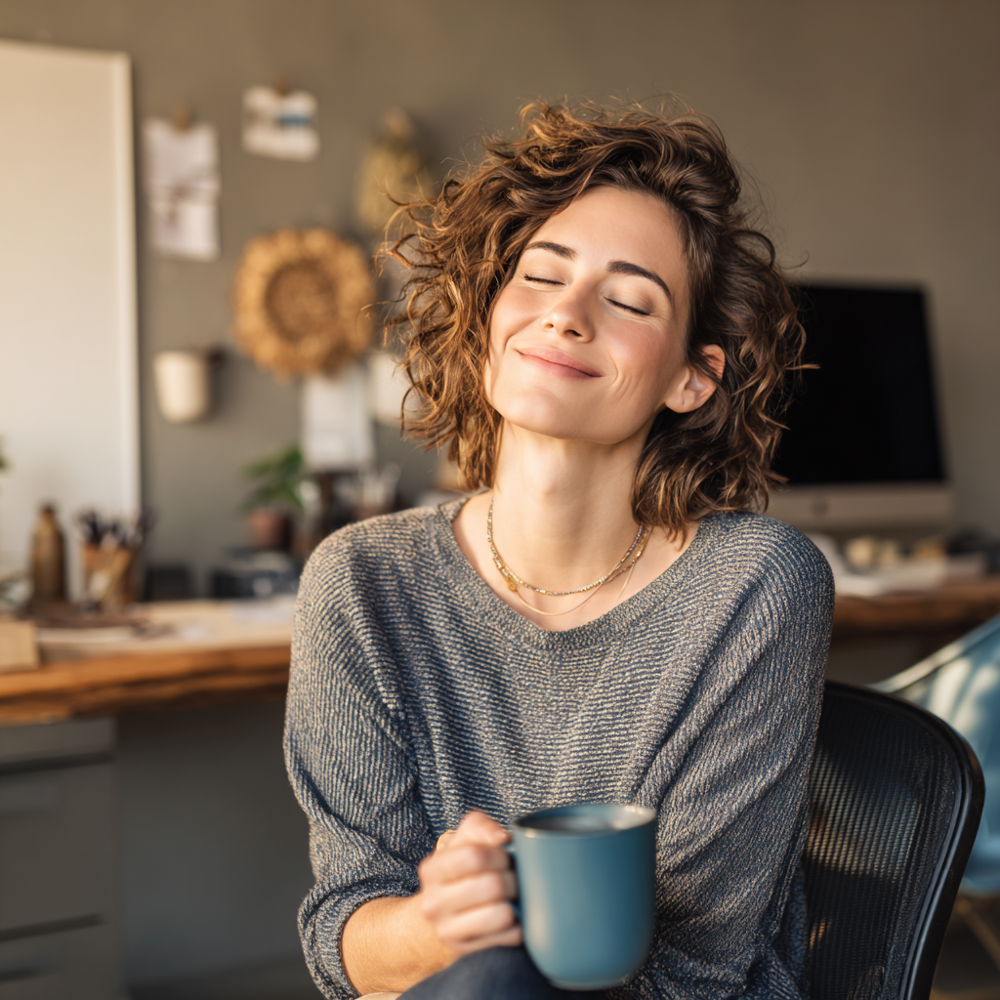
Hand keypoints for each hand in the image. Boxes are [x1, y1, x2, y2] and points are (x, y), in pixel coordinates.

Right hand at [417, 810, 521, 954]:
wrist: (441, 912)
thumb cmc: (461, 869)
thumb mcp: (464, 839)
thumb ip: (481, 827)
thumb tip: (502, 838)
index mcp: (433, 869)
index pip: (475, 856)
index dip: (499, 854)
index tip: (505, 856)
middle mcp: (433, 903)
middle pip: (492, 886)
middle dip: (513, 877)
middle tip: (514, 876)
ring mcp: (448, 930)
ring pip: (501, 914)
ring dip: (518, 901)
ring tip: (514, 895)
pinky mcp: (466, 952)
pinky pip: (509, 936)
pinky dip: (519, 924)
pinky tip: (512, 916)